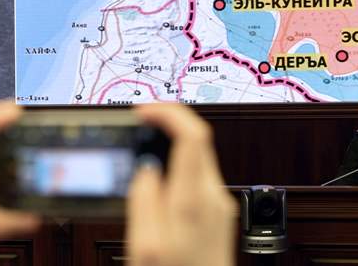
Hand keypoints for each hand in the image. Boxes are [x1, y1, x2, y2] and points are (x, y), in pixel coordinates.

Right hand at [126, 103, 237, 265]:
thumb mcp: (145, 246)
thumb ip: (143, 200)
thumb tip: (145, 167)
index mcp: (195, 201)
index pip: (193, 135)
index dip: (168, 113)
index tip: (144, 111)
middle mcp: (214, 198)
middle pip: (197, 141)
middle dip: (167, 125)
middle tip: (139, 124)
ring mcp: (219, 206)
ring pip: (197, 158)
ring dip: (170, 146)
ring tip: (142, 148)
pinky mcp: (217, 216)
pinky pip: (196, 177)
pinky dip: (176, 166)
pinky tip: (157, 178)